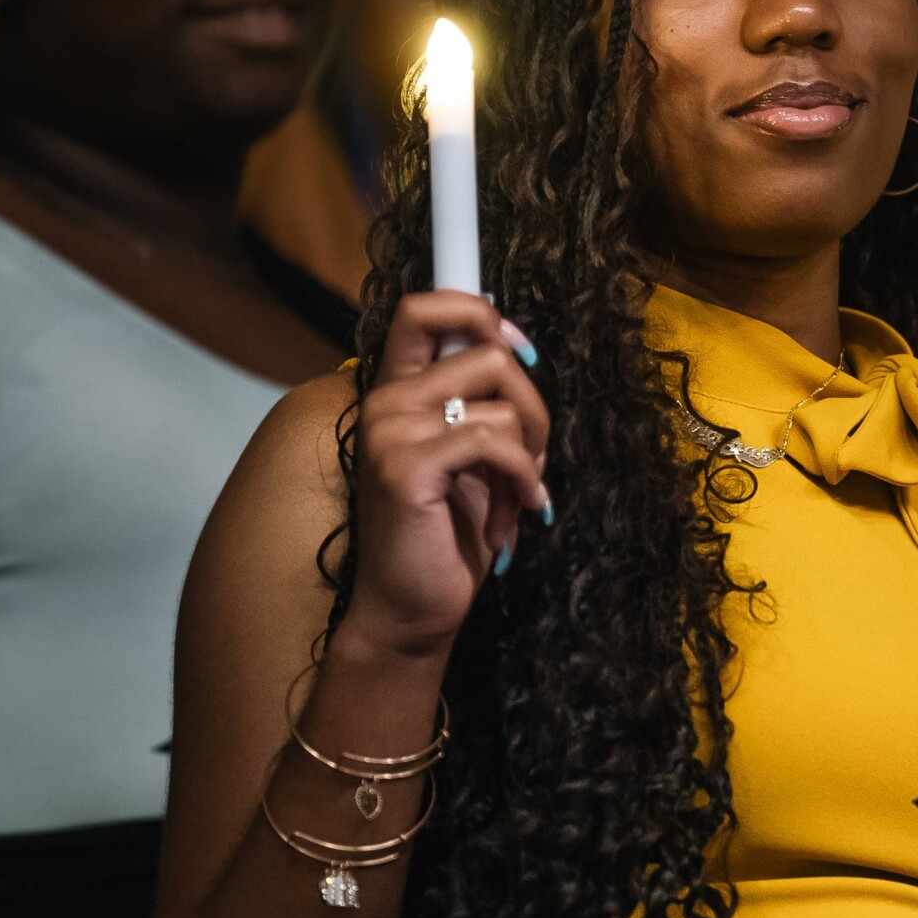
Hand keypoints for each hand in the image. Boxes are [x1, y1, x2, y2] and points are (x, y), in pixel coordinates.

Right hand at [341, 292, 548, 666]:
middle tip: (531, 460)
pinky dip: (523, 477)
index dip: (479, 309)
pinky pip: (494, 440)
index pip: (422, 307)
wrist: (412, 610)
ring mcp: (390, 431)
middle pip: (487, 351)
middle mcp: (384, 400)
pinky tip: (518, 512)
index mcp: (397, 391)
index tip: (520, 349)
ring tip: (514, 500)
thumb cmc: (446, 535)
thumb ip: (479, 404)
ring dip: (529, 455)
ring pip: (501, 398)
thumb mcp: (470, 457)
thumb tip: (519, 350)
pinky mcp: (406, 466)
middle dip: (533, 406)